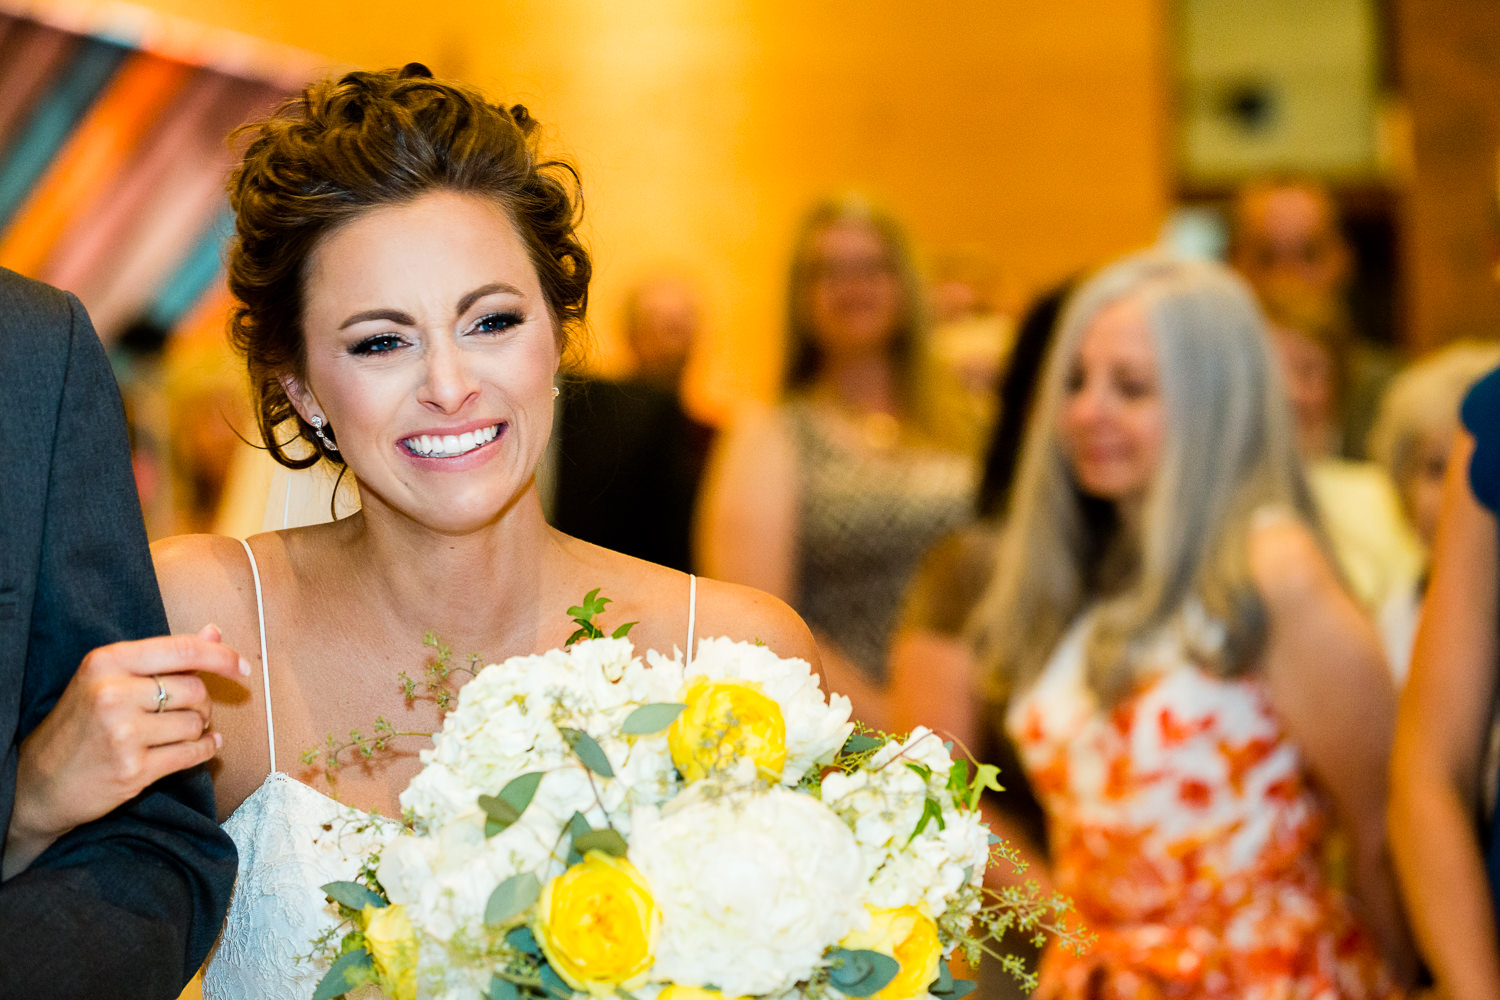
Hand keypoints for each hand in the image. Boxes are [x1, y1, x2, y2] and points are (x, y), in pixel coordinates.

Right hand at [4, 626, 249, 877]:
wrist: (37, 784)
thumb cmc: (80, 725)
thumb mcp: (110, 678)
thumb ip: (164, 656)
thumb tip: (214, 633)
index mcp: (107, 662)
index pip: (182, 650)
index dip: (221, 657)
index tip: (241, 667)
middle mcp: (113, 694)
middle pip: (195, 690)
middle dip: (202, 703)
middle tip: (191, 712)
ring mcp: (122, 734)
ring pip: (196, 724)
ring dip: (200, 729)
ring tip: (181, 732)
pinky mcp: (133, 770)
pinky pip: (193, 754)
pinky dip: (205, 750)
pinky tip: (201, 746)